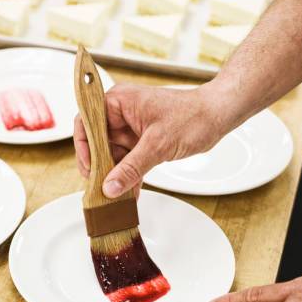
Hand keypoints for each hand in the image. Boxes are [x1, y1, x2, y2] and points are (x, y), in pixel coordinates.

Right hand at [74, 82, 226, 198]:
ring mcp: (131, 129)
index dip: (83, 148)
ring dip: (114, 177)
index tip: (89, 170)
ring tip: (114, 198)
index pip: (86, 123)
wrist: (217, 116)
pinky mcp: (142, 142)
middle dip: (99, 169)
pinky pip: (128, 163)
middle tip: (100, 190)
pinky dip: (128, 178)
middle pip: (97, 144)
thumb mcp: (158, 144)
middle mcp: (120, 115)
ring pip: (112, 157)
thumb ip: (131, 168)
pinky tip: (129, 196)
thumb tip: (110, 187)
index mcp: (118, 102)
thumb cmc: (192, 116)